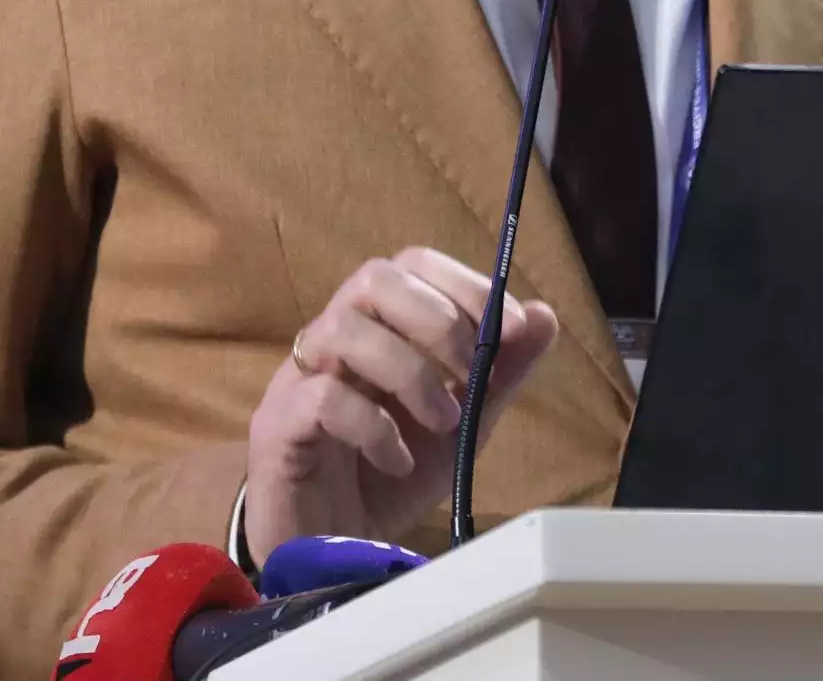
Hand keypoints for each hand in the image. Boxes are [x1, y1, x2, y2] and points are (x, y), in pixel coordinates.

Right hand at [244, 246, 558, 559]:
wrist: (328, 557)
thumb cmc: (387, 480)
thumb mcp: (460, 427)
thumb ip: (499, 375)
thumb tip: (545, 315)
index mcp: (375, 328)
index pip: (411, 264)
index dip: (465, 284)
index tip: (512, 327)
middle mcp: (331, 340)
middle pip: (374, 278)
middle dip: (438, 318)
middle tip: (471, 373)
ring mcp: (297, 379)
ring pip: (346, 328)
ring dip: (411, 373)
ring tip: (442, 423)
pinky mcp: (277, 427)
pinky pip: (323, 398)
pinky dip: (374, 426)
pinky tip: (397, 460)